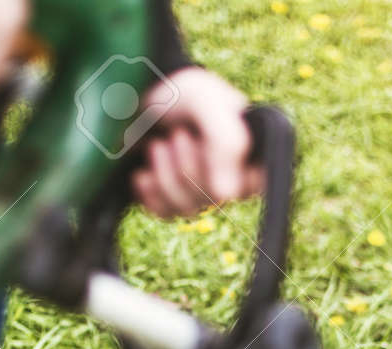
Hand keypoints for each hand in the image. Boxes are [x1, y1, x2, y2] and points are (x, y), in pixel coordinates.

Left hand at [131, 68, 264, 217]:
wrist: (141, 93)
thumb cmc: (180, 91)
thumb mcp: (206, 102)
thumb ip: (225, 140)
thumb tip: (227, 194)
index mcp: (250, 154)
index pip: (251, 185)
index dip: (222, 168)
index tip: (201, 139)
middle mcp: (231, 177)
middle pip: (215, 198)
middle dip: (188, 165)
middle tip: (177, 134)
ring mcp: (202, 192)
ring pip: (189, 208)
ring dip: (166, 175)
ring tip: (156, 145)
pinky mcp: (173, 201)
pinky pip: (166, 214)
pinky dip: (152, 193)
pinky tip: (144, 172)